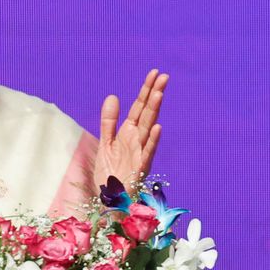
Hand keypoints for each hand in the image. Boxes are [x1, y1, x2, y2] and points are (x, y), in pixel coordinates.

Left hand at [93, 69, 167, 189]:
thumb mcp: (105, 142)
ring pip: (148, 128)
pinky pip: (147, 152)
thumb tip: (113, 96)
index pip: (139, 107)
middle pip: (147, 113)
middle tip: (163, 76)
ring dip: (154, 111)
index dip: (146, 90)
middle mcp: (137, 139)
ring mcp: (140, 152)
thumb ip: (109, 120)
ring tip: (159, 94)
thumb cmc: (110, 171)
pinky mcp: (139, 167)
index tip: (154, 72)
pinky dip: (151, 140)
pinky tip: (156, 127)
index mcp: (129, 132)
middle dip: (154, 94)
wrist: (111, 197)